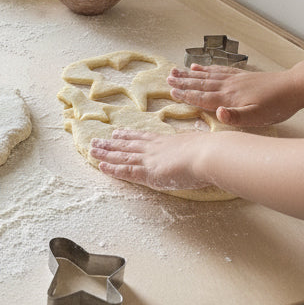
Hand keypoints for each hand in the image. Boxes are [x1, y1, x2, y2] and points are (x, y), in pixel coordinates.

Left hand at [89, 128, 212, 192]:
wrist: (208, 154)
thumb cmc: (210, 149)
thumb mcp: (200, 143)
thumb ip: (195, 146)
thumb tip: (203, 146)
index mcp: (167, 141)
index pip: (144, 138)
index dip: (129, 136)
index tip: (118, 132)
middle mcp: (155, 148)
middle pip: (128, 145)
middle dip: (111, 143)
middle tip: (97, 140)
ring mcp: (150, 159)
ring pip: (122, 156)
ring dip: (106, 153)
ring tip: (92, 149)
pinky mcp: (148, 172)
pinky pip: (126, 171)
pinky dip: (113, 169)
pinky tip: (101, 166)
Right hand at [167, 63, 294, 126]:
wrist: (293, 88)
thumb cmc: (276, 106)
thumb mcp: (258, 117)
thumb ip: (236, 117)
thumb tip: (219, 113)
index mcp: (229, 98)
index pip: (202, 97)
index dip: (186, 95)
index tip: (171, 91)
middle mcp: (228, 87)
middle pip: (200, 84)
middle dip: (182, 82)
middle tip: (167, 78)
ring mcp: (234, 80)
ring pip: (207, 76)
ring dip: (190, 74)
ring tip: (176, 70)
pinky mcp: (241, 76)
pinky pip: (218, 71)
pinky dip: (206, 69)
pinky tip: (200, 67)